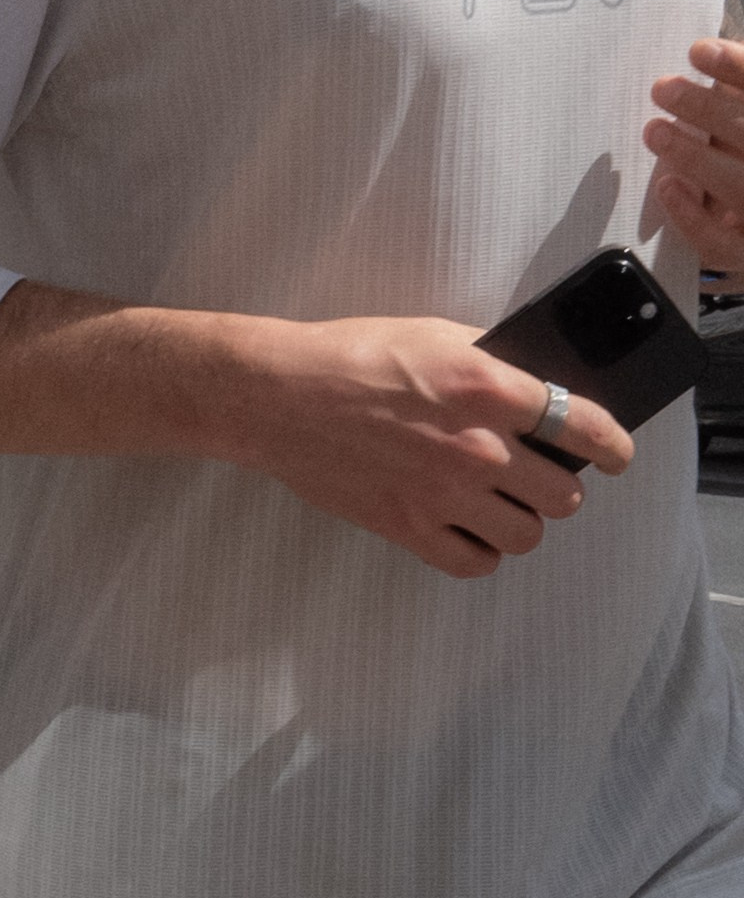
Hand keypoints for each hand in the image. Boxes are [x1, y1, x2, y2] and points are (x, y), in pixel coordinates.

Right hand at [224, 315, 630, 577]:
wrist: (281, 397)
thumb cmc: (352, 356)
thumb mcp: (436, 335)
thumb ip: (494, 364)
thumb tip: (535, 390)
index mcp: (490, 389)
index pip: (587, 429)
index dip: (615, 447)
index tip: (616, 455)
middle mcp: (478, 448)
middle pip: (565, 496)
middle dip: (559, 486)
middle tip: (540, 476)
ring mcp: (444, 495)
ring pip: (527, 536)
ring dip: (523, 522)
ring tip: (502, 506)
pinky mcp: (409, 528)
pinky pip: (475, 563)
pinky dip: (482, 552)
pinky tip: (469, 530)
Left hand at [646, 38, 743, 273]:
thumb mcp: (743, 123)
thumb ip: (739, 92)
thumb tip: (706, 55)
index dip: (738, 67)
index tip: (697, 49)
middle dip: (708, 110)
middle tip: (663, 88)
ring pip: (738, 187)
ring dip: (694, 157)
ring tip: (654, 130)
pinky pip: (720, 244)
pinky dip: (691, 217)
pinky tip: (666, 187)